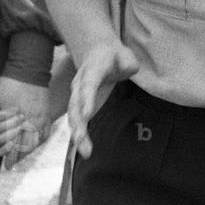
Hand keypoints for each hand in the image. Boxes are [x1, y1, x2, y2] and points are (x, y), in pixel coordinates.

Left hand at [0, 77, 49, 167]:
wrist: (29, 69)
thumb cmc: (9, 84)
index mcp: (20, 116)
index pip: (16, 142)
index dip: (10, 154)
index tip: (6, 162)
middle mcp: (34, 118)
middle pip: (28, 144)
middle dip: (18, 154)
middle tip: (9, 159)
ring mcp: (43, 115)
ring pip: (38, 139)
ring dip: (29, 150)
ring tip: (21, 156)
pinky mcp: (47, 111)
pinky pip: (46, 131)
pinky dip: (40, 140)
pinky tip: (34, 144)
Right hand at [68, 42, 138, 158]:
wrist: (97, 52)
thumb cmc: (114, 55)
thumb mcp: (124, 53)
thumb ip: (127, 61)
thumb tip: (130, 69)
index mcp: (91, 72)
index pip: (88, 86)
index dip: (86, 100)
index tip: (86, 114)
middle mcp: (79, 85)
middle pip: (75, 106)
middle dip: (77, 123)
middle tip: (81, 140)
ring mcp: (77, 96)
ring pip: (73, 117)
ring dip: (78, 134)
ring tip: (86, 151)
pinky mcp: (80, 105)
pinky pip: (78, 121)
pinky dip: (80, 135)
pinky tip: (85, 150)